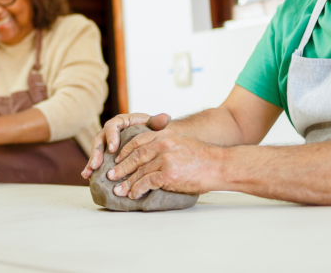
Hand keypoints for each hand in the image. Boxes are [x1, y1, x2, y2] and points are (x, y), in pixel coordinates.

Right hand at [81, 112, 170, 178]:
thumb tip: (165, 117)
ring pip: (96, 151)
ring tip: (88, 173)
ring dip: (92, 161)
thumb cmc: (152, 131)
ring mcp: (107, 143)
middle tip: (97, 164)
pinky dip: (91, 167)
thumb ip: (158, 122)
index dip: (111, 137)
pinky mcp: (106, 154)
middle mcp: (111, 132)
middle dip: (97, 152)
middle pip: (100, 139)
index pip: (113, 126)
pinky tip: (87, 176)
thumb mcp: (155, 125)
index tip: (114, 148)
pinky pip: (97, 160)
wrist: (152, 139)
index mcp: (121, 122)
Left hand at [106, 134, 221, 198]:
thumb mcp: (182, 142)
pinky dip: (138, 189)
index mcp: (165, 136)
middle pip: (135, 156)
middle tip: (111, 175)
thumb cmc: (204, 157)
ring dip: (127, 182)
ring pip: (139, 171)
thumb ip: (167, 145)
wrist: (219, 165)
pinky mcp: (168, 173)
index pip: (138, 141)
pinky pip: (147, 182)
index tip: (117, 159)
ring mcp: (165, 158)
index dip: (125, 150)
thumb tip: (154, 156)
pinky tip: (134, 194)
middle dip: (121, 167)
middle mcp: (163, 144)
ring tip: (119, 190)